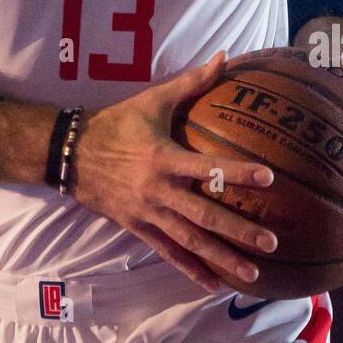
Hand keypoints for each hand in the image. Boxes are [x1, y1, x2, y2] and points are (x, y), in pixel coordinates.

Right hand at [70, 51, 278, 292]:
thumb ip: (191, 82)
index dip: (237, 172)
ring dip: (222, 257)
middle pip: (204, 215)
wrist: (70, 153)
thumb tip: (225, 57)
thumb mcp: (152, 100)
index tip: (269, 178)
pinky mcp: (137, 228)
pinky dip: (191, 270)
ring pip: (190, 241)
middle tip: (272, 243)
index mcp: (163, 158)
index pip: (207, 167)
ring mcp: (148, 213)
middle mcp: (158, 191)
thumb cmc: (116, 123)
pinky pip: (168, 253)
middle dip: (239, 230)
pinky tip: (215, 284)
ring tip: (254, 273)